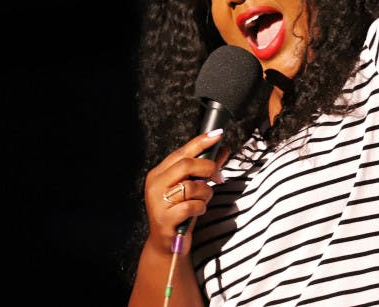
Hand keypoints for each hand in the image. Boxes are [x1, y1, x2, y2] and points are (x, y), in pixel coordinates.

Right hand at [142, 131, 229, 255]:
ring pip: (191, 186)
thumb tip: (223, 149)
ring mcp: (158, 202)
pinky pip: (191, 206)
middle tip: (219, 177)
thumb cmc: (180, 212)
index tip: (218, 134)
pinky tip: (198, 211)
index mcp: (159, 173)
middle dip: (209, 168)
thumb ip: (206, 169)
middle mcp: (155, 185)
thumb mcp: (192, 188)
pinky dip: (201, 207)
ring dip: (206, 193)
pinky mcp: (165, 219)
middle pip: (186, 165)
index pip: (182, 152)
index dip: (201, 142)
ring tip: (203, 200)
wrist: (167, 244)